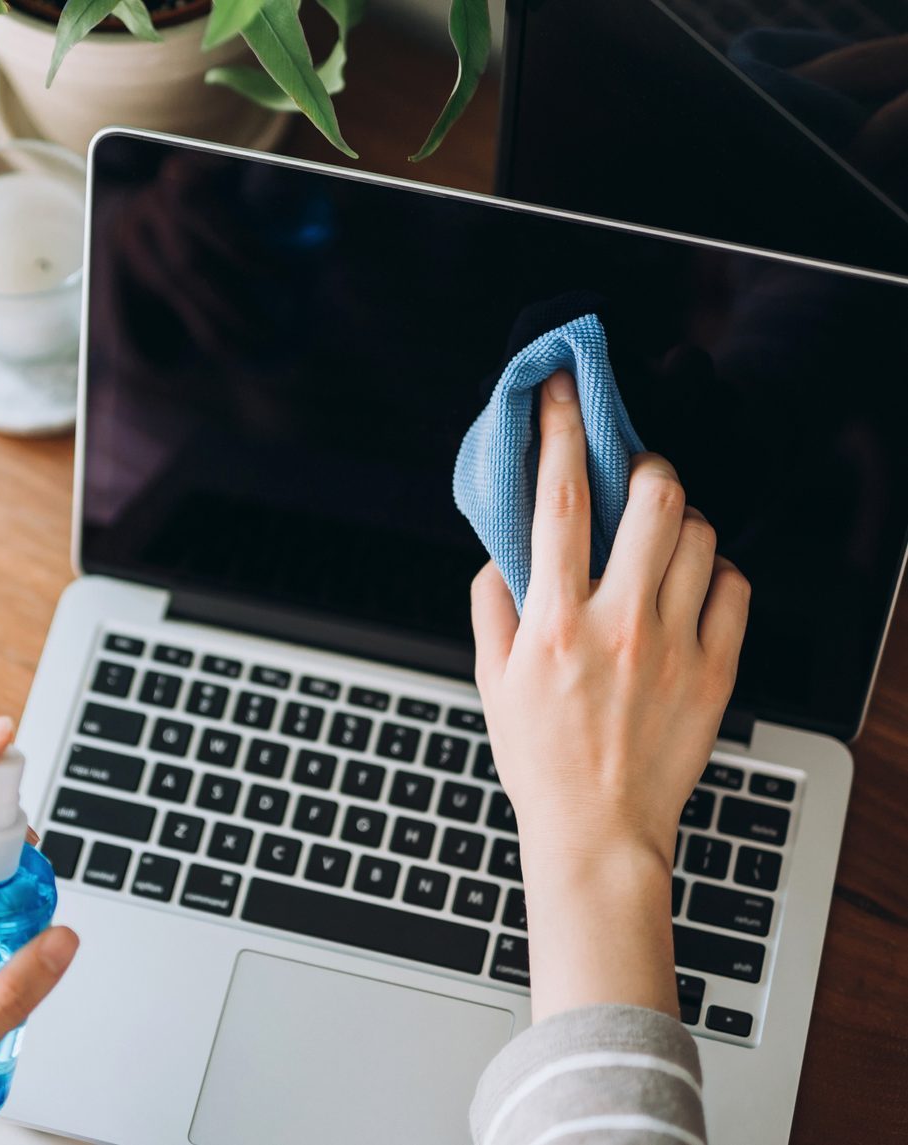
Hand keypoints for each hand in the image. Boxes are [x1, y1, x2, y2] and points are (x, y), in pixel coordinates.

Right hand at [471, 370, 748, 1020]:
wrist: (597, 830)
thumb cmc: (540, 757)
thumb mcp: (490, 680)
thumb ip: (493, 605)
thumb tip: (505, 554)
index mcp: (553, 622)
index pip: (556, 504)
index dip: (558, 433)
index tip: (562, 391)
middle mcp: (616, 624)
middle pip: (653, 501)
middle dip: (646, 468)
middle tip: (637, 477)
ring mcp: (672, 646)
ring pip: (700, 537)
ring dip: (680, 519)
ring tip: (663, 538)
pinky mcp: (715, 670)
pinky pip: (735, 588)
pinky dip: (717, 571)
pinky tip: (695, 585)